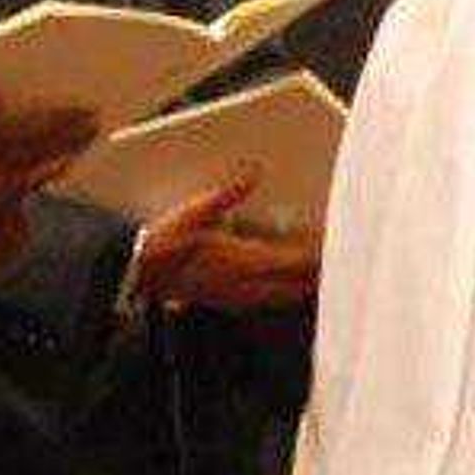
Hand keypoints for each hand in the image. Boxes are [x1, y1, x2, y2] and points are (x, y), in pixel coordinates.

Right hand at [126, 170, 317, 312]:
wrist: (137, 275)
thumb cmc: (162, 244)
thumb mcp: (195, 210)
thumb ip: (229, 192)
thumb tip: (255, 172)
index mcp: (243, 262)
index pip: (296, 261)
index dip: (320, 252)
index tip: (336, 240)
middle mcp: (245, 286)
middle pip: (295, 284)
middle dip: (317, 271)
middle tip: (337, 255)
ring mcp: (236, 297)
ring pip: (283, 295)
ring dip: (301, 283)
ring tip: (315, 270)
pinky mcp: (227, 301)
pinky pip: (267, 299)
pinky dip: (283, 290)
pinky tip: (282, 282)